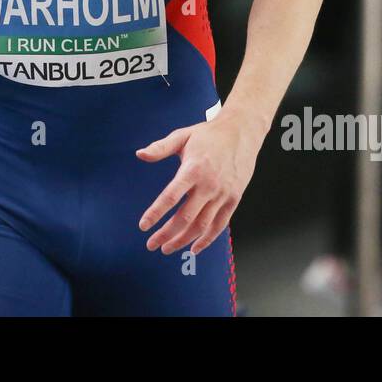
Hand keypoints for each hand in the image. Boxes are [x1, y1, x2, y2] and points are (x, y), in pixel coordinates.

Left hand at [136, 113, 264, 255]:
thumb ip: (160, 148)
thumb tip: (140, 154)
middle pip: (185, 217)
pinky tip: (194, 248)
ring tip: (167, 248)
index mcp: (193, 169)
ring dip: (183, 240)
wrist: (241, 133)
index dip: (156, 213)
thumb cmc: (209, 135)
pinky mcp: (233, 200)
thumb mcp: (182, 136)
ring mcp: (223, 194)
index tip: (143, 226)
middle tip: (151, 244)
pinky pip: (219, 225)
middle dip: (166, 234)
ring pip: (201, 225)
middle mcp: (208, 185)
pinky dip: (207, 240)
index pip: (171, 196)